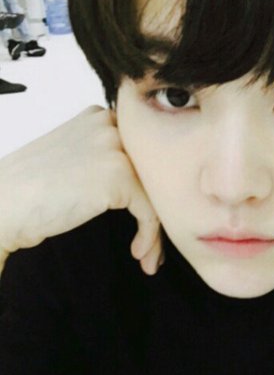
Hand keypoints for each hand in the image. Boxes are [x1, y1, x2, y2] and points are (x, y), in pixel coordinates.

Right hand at [0, 106, 162, 276]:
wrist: (1, 204)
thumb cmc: (30, 189)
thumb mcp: (73, 157)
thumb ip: (104, 156)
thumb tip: (142, 184)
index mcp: (99, 116)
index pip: (143, 155)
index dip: (150, 190)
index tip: (145, 220)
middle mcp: (109, 125)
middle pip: (153, 174)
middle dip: (156, 212)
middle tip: (153, 246)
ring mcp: (114, 148)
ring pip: (155, 194)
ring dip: (155, 231)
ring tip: (148, 257)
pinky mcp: (118, 175)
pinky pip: (150, 211)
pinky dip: (149, 236)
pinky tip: (138, 253)